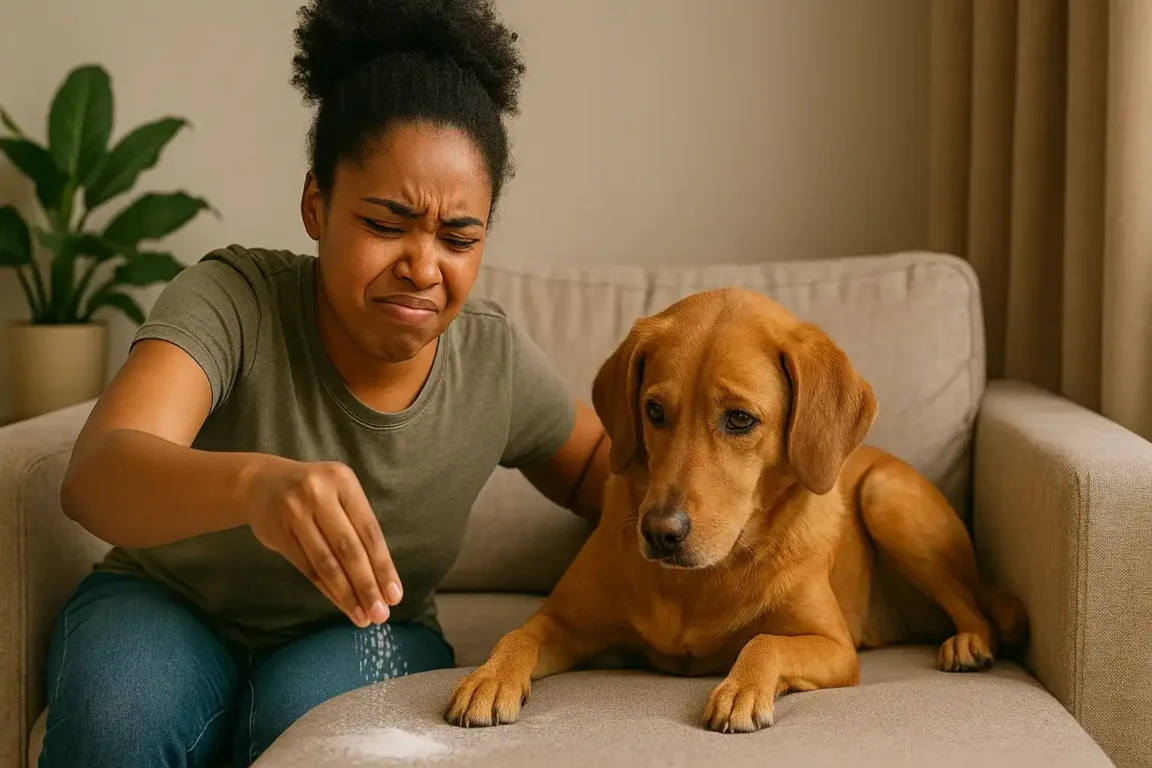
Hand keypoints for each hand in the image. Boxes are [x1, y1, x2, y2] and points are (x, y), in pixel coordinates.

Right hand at [245, 457, 400, 626]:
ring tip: (362, 617)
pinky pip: (307, 567)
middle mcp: (319, 494)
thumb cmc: (315, 493)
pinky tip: (341, 604)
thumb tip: (382, 576)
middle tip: (380, 614)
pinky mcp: (277, 532)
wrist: (261, 482)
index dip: (383, 565)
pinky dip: (326, 589)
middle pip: (349, 548)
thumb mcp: (339, 493)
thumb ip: (358, 525)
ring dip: (346, 594)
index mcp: (343, 481)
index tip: (395, 595)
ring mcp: (295, 512)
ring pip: (326, 562)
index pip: (369, 530)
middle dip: (367, 585)